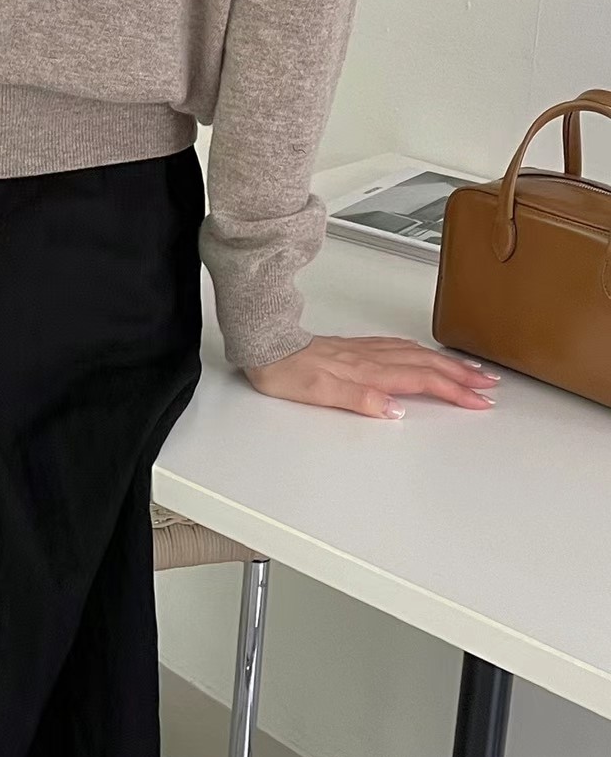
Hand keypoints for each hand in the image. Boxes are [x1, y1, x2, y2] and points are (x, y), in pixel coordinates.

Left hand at [243, 335, 499, 418]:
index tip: (480, 401)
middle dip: (462, 376)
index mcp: (368, 372)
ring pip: (416, 354)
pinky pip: (400, 347)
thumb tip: (396, 410)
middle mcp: (370, 358)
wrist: (264, 346)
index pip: (422, 381)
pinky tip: (424, 355)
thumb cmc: (285, 372)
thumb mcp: (319, 394)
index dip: (454, 392)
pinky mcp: (355, 348)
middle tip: (491, 385)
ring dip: (447, 363)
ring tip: (471, 370)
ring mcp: (364, 351)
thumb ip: (359, 400)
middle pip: (427, 366)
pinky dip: (421, 352)